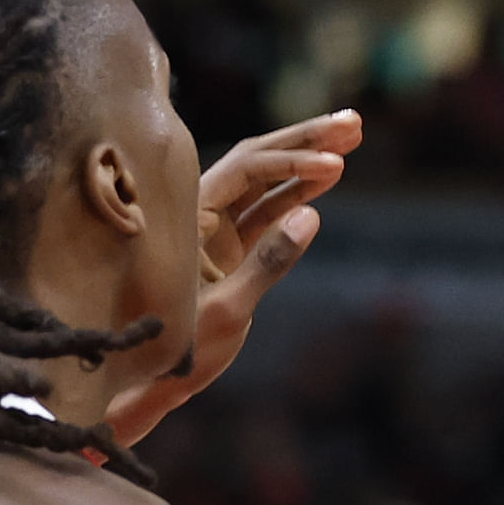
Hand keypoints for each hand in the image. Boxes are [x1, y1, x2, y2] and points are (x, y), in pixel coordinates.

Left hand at [100, 109, 361, 446]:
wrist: (150, 382)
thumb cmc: (177, 350)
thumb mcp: (226, 311)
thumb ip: (269, 262)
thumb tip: (311, 216)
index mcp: (187, 217)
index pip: (244, 171)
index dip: (292, 163)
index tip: (335, 166)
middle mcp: (199, 211)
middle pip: (257, 159)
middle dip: (305, 139)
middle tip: (353, 122)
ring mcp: (214, 227)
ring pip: (265, 179)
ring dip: (306, 158)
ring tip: (351, 134)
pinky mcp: (229, 247)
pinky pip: (267, 208)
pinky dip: (298, 190)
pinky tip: (330, 175)